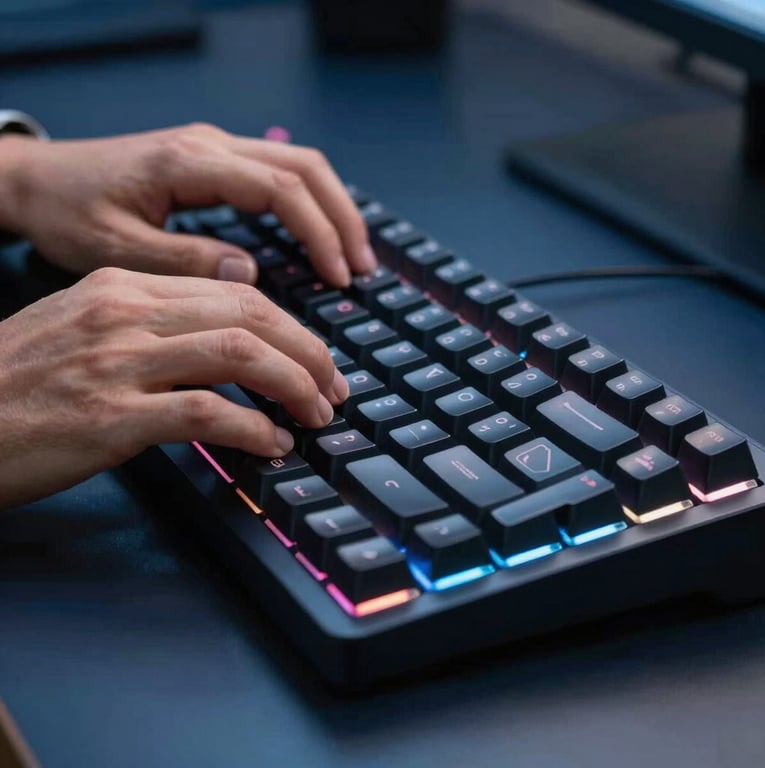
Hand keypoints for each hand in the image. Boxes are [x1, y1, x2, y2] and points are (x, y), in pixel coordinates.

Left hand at [0, 124, 374, 286]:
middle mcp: (210, 145)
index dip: (319, 233)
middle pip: (305, 167)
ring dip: (333, 209)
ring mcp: (214, 148)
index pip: (281, 188)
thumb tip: (250, 271)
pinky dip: (310, 205)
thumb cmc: (70, 214)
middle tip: (362, 270)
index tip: (337, 277)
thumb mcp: (116, 249)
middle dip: (342, 219)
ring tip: (354, 257)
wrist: (40, 182)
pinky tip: (319, 237)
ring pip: (299, 165)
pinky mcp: (214, 160)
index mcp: (189, 163)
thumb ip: (185, 260)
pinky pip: (280, 174)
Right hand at [0, 267, 348, 508]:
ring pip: (240, 355)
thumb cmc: (17, 384)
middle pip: (251, 316)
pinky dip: (252, 428)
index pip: (236, 294)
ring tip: (315, 415)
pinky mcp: (110, 418)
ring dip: (294, 386)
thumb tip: (228, 351)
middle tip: (333, 389)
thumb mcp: (84, 330)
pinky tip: (271, 444)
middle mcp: (126, 312)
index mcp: (124, 286)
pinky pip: (206, 414)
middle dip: (309, 354)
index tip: (315, 359)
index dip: (291, 328)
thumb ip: (155, 329)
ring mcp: (118, 362)